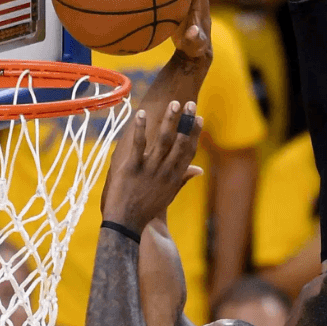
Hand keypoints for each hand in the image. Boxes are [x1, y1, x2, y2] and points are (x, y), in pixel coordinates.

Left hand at [102, 101, 203, 231]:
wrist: (126, 222)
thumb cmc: (147, 208)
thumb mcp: (169, 194)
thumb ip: (183, 179)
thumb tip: (200, 170)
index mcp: (174, 176)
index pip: (189, 150)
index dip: (194, 133)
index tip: (199, 117)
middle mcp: (166, 171)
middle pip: (180, 142)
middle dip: (186, 122)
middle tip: (191, 103)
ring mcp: (150, 169)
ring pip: (163, 140)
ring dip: (169, 120)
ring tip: (174, 104)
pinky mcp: (132, 168)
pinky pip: (138, 145)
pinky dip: (141, 128)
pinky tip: (141, 113)